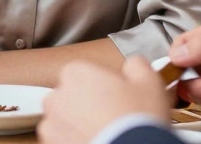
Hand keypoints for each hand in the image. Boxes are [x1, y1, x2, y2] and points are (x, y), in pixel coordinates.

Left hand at [38, 57, 171, 143]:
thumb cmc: (137, 119)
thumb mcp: (149, 82)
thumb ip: (136, 64)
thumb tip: (133, 64)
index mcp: (75, 73)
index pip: (85, 73)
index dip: (103, 85)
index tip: (117, 96)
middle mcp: (57, 96)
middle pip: (72, 96)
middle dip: (89, 104)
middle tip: (114, 116)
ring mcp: (51, 124)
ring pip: (66, 120)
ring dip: (80, 124)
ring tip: (106, 132)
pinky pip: (63, 139)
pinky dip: (75, 140)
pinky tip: (97, 141)